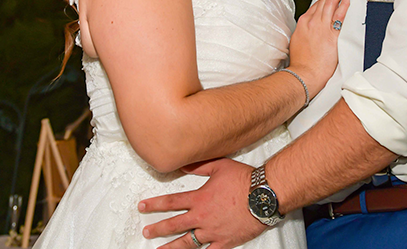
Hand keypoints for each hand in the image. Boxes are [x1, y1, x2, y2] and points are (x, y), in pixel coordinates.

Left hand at [139, 158, 266, 248]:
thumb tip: (183, 165)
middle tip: (146, 231)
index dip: (154, 204)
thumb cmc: (244, 180)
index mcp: (200, 199)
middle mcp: (202, 216)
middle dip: (158, 228)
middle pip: (174, 224)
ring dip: (171, 246)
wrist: (263, 195)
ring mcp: (213, 231)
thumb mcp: (219, 166)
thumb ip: (199, 166)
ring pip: (187, 243)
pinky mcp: (225, 242)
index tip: (143, 207)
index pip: (171, 202)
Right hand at [288, 0, 349, 96]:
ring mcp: (321, 26)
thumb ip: (306, 32)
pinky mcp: (330, 34)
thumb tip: (310, 30)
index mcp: (304, 22)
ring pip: (331, 2)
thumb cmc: (301, 62)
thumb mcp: (298, 42)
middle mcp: (312, 21)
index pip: (317, 3)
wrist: (303, 74)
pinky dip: (343, 3)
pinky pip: (339, 15)